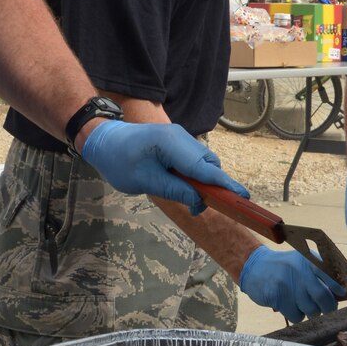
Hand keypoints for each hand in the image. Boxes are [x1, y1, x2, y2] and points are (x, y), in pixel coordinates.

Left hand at [80, 120, 249, 213]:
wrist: (104, 141)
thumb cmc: (119, 161)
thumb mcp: (144, 181)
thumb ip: (174, 190)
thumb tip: (199, 200)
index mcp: (172, 143)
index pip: (204, 167)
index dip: (224, 184)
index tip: (242, 197)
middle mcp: (181, 137)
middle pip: (209, 164)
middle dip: (212, 186)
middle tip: (199, 208)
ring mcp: (181, 138)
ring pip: (203, 163)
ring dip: (202, 182)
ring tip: (190, 201)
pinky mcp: (178, 144)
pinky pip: (194, 160)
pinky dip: (194, 176)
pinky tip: (184, 188)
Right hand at [238, 246, 343, 323]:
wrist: (255, 267)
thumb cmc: (284, 268)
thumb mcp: (301, 262)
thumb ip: (319, 273)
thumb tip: (340, 292)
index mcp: (308, 260)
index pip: (330, 275)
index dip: (338, 288)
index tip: (343, 294)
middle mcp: (299, 271)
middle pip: (322, 296)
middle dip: (328, 307)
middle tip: (327, 308)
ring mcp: (288, 285)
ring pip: (311, 309)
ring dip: (311, 312)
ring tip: (304, 304)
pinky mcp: (278, 298)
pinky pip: (296, 316)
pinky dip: (297, 316)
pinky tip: (291, 307)